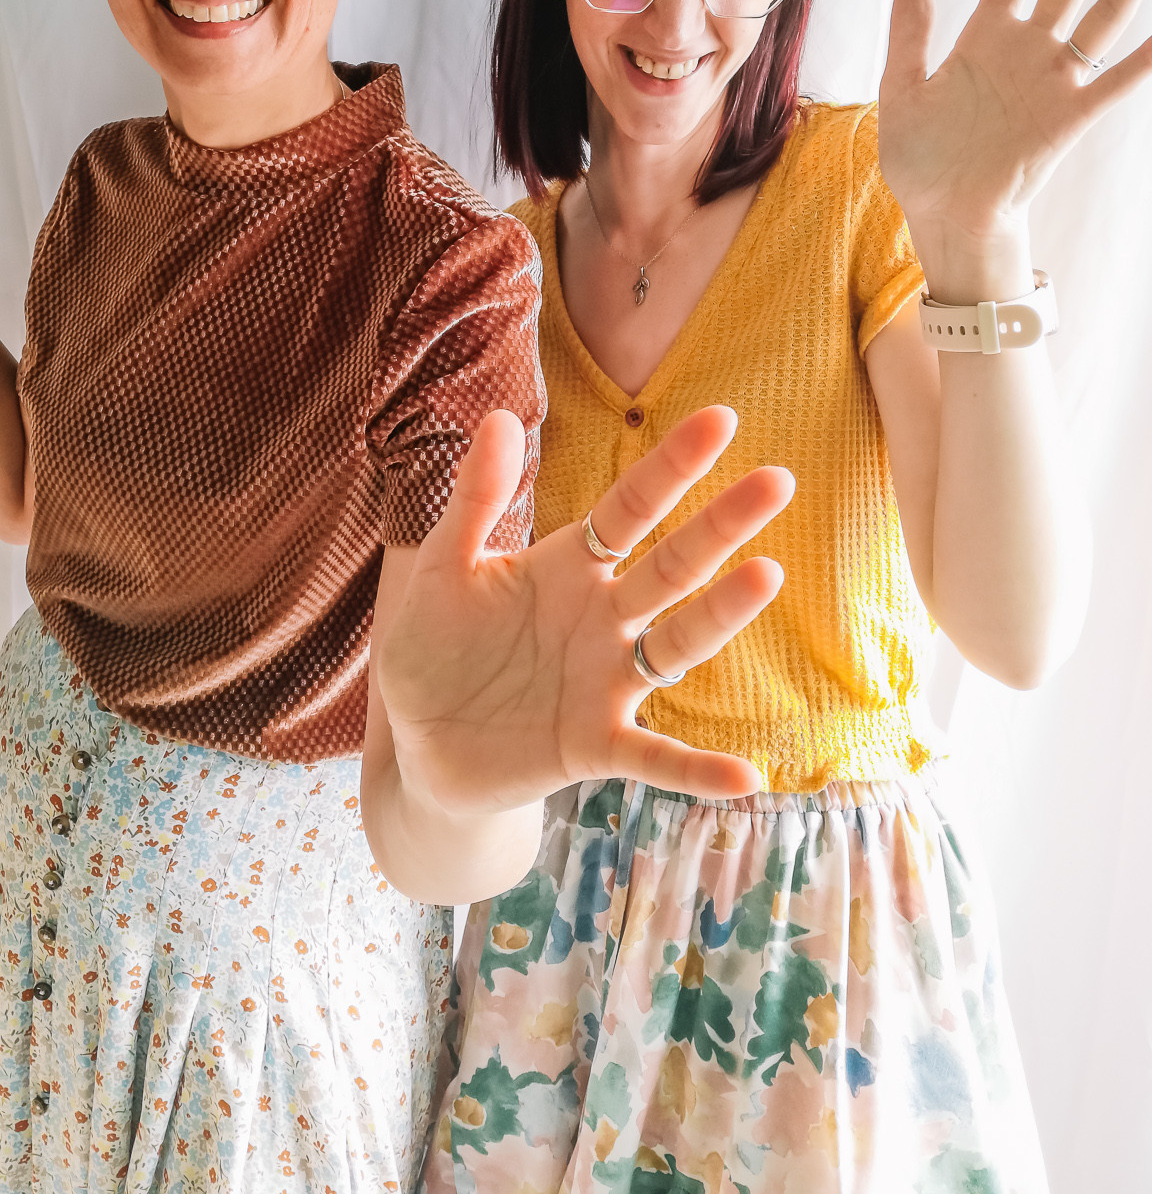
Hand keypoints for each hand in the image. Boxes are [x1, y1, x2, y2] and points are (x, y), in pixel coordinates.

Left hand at [375, 405, 792, 813]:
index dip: (670, 466)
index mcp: (567, 567)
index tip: (721, 419)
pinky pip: (654, 758)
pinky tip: (745, 777)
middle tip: (778, 480)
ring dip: (722, 615)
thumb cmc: (432, 648)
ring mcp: (606, 682)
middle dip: (721, 525)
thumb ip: (474, 500)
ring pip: (677, 645)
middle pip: (671, 566)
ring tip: (767, 575)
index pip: (629, 508)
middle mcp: (601, 618)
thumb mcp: (441, 569)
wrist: (416, 743)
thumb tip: (499, 416)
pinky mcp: (594, 745)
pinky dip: (697, 770)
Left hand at [879, 0, 1151, 276]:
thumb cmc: (920, 158)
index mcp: (984, 36)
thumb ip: (910, 34)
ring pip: (1102, 15)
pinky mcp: (1069, 118)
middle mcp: (1027, 49)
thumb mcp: (901, 90)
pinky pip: (1117, 83)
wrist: (943, 213)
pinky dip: (1147, 60)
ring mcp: (1052, 81)